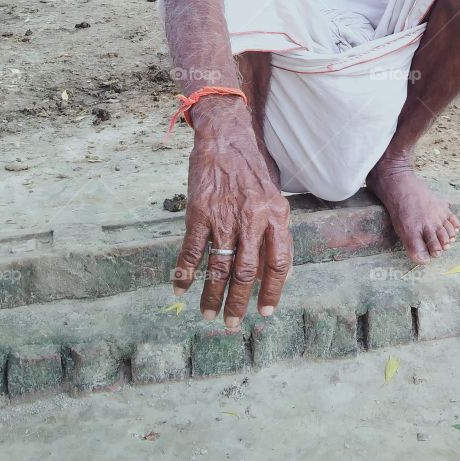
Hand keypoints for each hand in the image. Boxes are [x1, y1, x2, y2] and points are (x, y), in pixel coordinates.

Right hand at [173, 127, 291, 327]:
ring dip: (213, 295)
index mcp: (276, 216)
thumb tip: (272, 270)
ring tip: (209, 314)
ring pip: (219, 267)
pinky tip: (180, 288)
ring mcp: (224, 217)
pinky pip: (192, 250)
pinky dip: (185, 273)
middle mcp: (252, 220)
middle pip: (247, 272)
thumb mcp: (274, 196)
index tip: (265, 311)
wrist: (226, 136)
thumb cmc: (252, 167)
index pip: (279, 263)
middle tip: (233, 324)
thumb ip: (275, 230)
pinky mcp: (199, 212)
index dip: (273, 290)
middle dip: (239, 303)